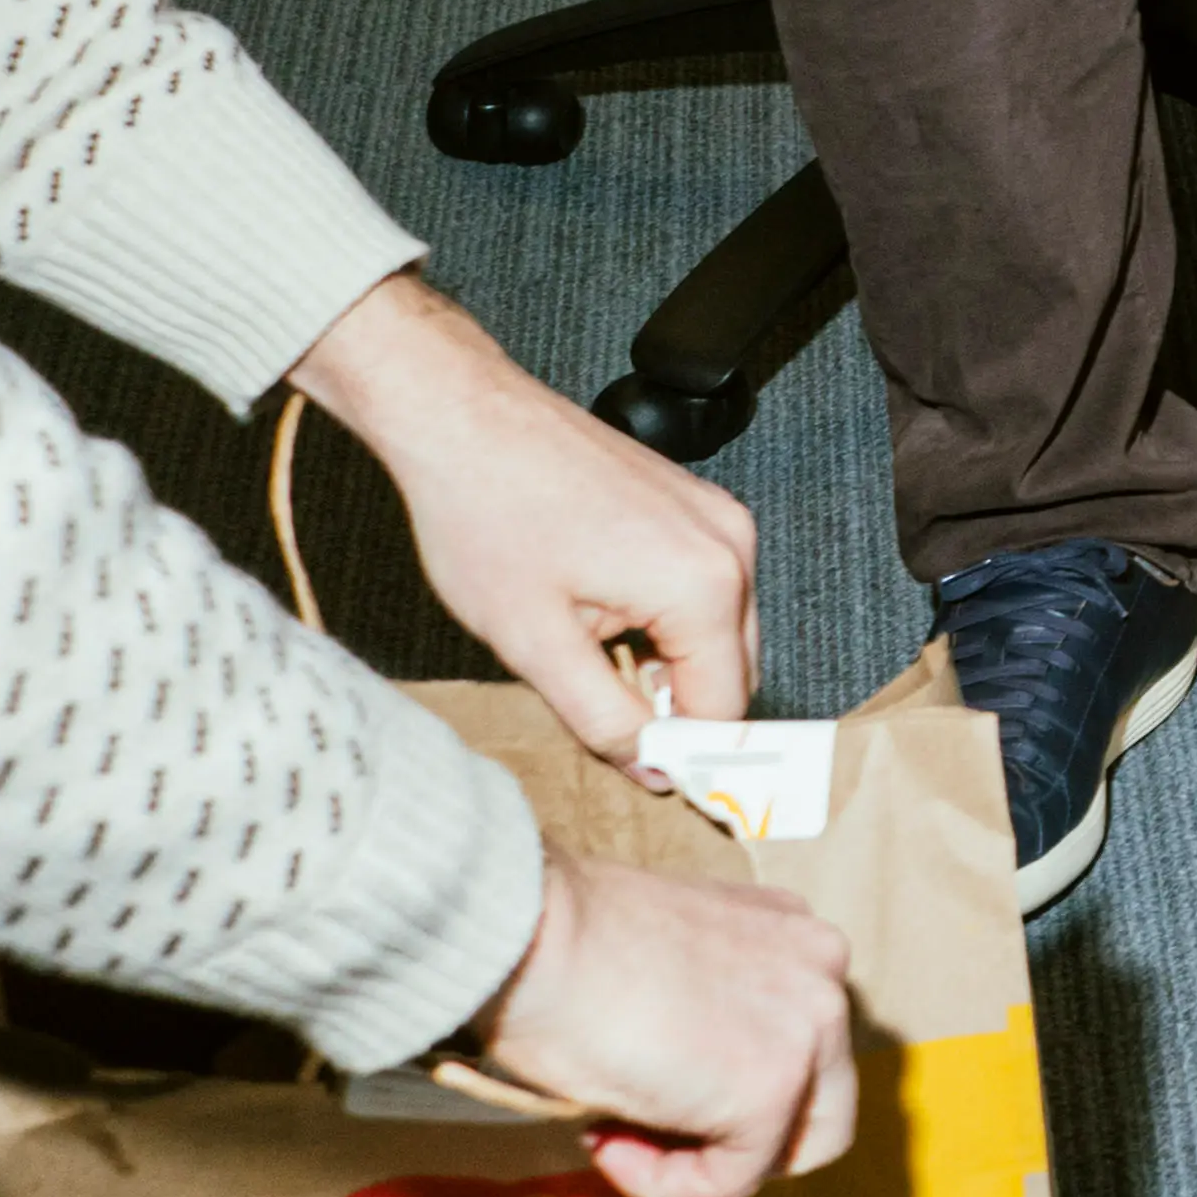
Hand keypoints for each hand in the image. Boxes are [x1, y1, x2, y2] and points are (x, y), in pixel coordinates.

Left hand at [287, 274, 755, 771]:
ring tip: (585, 654)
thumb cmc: (487, 513)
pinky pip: (703, 590)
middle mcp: (731, 547)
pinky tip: (598, 614)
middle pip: (733, 671)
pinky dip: (663, 621)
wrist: (464, 421)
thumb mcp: (534, 645)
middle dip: (674, 708)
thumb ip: (605, 721)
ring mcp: (719, 519)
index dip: (681, 753)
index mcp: (704, 584)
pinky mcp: (697, 505)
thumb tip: (653, 770)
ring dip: (665, 664)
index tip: (639, 776)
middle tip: (599, 723)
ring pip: (718, 632)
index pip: (725, 709)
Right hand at [461, 851, 859, 1196]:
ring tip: (617, 1133)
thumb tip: (685, 1076)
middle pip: (815, 1099)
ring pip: (786, 1147)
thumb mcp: (667, 963)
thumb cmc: (563, 943)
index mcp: (796, 937)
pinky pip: (732, 1179)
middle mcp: (822, 975)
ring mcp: (809, 1032)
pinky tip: (606, 1141)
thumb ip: (704, 1009)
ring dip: (701, 1161)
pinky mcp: (771, 1091)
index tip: (645, 1080)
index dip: (721, 1082)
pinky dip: (665, 1183)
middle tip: (644, 1126)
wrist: (533, 938)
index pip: (797, 1042)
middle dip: (733, 1133)